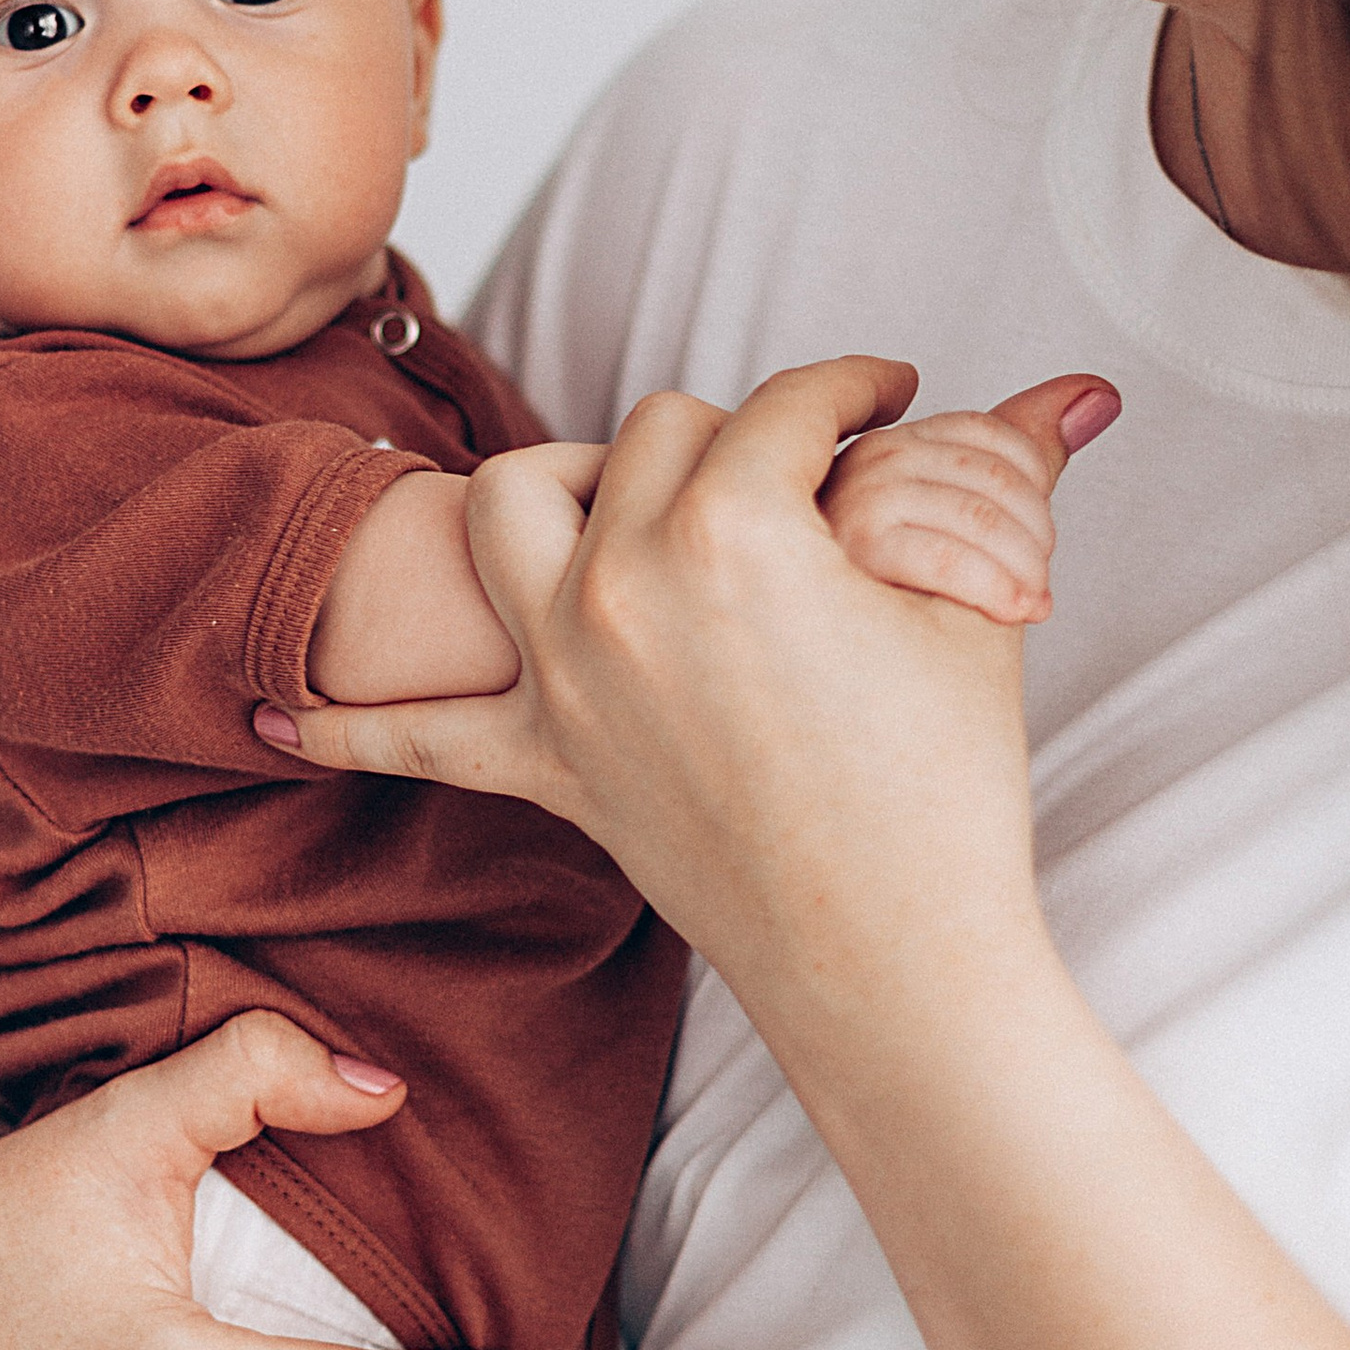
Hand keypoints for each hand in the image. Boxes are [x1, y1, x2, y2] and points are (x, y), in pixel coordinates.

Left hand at [266, 361, 1117, 1007]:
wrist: (895, 960)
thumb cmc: (945, 787)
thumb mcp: (977, 610)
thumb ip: (1003, 476)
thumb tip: (1076, 390)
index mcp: (734, 527)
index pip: (783, 407)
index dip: (849, 390)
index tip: (885, 400)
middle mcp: (623, 582)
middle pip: (652, 435)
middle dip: (727, 438)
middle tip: (800, 477)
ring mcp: (567, 674)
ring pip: (508, 508)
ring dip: (551, 484)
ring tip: (614, 499)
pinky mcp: (542, 763)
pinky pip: (408, 731)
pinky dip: (342, 716)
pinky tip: (273, 705)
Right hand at [819, 388, 1114, 622]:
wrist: (864, 695)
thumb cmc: (908, 618)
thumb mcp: (977, 519)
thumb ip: (1029, 451)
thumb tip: (1097, 396)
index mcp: (883, 452)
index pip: (982, 430)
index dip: (1033, 485)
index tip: (1035, 538)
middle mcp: (858, 468)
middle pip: (985, 470)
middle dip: (1033, 533)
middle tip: (1036, 578)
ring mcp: (849, 508)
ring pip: (977, 513)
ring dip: (1023, 568)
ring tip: (1026, 601)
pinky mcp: (851, 558)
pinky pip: (947, 558)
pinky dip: (994, 588)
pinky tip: (1008, 611)